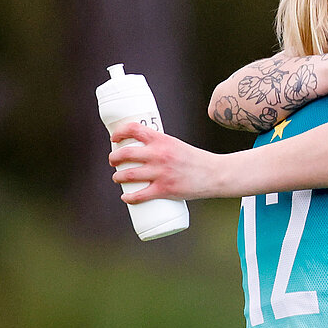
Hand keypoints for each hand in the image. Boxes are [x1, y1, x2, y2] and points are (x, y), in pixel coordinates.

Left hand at [109, 123, 226, 202]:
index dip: (119, 133)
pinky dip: (129, 198)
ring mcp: (161, 173)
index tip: (114, 139)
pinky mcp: (164, 190)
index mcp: (162, 140)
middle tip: (113, 162)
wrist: (214, 174)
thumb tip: (143, 153)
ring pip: (128, 175)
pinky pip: (140, 195)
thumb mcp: (176, 146)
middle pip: (126, 153)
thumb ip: (160, 147)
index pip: (133, 129)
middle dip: (114, 158)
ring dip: (117, 177)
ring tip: (117, 178)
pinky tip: (126, 198)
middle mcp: (159, 154)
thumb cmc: (195, 160)